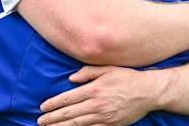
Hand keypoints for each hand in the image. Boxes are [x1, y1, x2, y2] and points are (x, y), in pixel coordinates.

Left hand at [37, 66, 155, 125]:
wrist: (148, 92)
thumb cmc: (127, 78)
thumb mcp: (107, 69)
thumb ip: (88, 72)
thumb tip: (71, 78)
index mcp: (94, 89)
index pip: (68, 98)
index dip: (54, 104)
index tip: (42, 107)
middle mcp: (96, 104)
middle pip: (69, 113)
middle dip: (53, 118)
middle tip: (40, 121)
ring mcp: (103, 116)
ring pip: (78, 124)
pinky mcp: (111, 125)